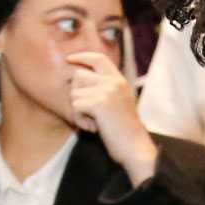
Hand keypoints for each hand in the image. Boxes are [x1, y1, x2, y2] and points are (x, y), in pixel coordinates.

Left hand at [67, 49, 156, 183]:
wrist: (135, 147)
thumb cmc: (125, 131)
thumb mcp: (120, 102)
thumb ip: (105, 88)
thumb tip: (78, 78)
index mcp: (119, 80)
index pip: (98, 58)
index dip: (82, 57)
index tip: (69, 59)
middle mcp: (113, 82)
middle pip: (79, 75)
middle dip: (76, 93)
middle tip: (87, 112)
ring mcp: (106, 91)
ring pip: (74, 93)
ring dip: (77, 110)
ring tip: (93, 122)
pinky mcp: (98, 103)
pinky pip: (75, 107)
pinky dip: (79, 120)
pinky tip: (92, 127)